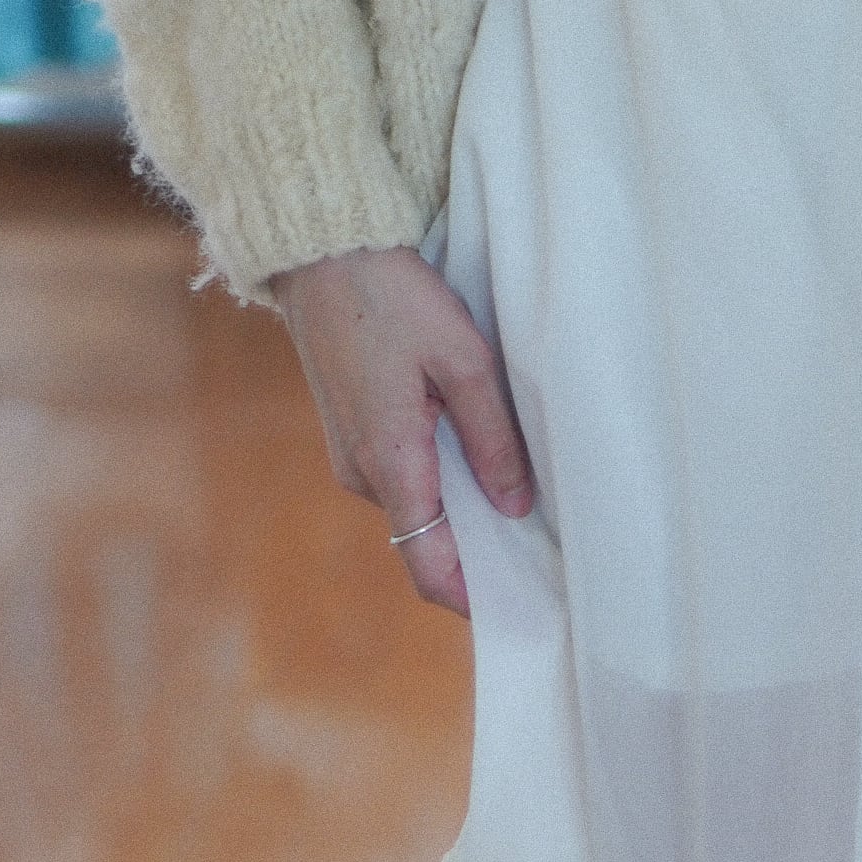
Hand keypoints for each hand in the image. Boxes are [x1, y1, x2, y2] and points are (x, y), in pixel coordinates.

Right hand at [267, 244, 533, 616]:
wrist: (320, 252)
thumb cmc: (393, 296)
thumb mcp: (464, 360)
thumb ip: (493, 438)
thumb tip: (516, 506)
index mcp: (391, 461)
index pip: (427, 564)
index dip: (470, 597)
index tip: (518, 608)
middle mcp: (363, 473)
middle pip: (424, 543)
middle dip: (478, 556)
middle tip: (540, 555)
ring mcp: (351, 457)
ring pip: (415, 511)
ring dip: (460, 517)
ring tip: (521, 507)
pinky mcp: (352, 436)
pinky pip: (402, 482)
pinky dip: (440, 488)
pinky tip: (479, 467)